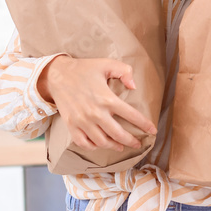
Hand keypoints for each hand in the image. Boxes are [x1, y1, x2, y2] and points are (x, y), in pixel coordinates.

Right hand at [38, 55, 156, 151]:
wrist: (58, 75)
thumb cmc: (85, 69)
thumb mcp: (107, 63)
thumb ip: (124, 72)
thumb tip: (134, 87)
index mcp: (107, 98)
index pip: (131, 115)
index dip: (144, 124)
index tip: (152, 130)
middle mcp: (96, 113)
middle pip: (118, 134)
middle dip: (131, 141)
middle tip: (138, 144)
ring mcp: (82, 121)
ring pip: (102, 141)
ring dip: (114, 146)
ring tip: (121, 146)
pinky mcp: (71, 125)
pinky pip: (84, 143)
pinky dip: (93, 146)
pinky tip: (100, 144)